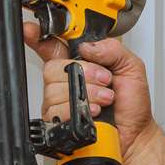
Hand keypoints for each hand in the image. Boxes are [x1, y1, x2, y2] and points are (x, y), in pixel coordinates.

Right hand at [23, 22, 153, 155]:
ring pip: (55, 89)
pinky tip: (93, 112)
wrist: (135, 134)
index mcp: (81, 62)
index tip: (29, 30)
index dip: (37, 37)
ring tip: (105, 99)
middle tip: (105, 80)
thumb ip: (112, 49)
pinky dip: (78, 109)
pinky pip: (56, 110)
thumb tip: (87, 47)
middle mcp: (66, 80)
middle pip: (52, 67)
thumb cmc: (131, 104)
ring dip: (87, 93)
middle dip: (83, 73)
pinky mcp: (58, 121)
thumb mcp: (131, 67)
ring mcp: (60, 101)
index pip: (52, 46)